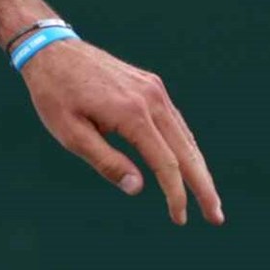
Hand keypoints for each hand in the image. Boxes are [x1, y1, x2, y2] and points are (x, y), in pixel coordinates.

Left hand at [22, 39, 224, 224]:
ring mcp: (154, 89)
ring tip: (208, 197)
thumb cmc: (55, 95)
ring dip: (198, 168)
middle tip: (216, 217)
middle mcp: (151, 99)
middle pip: (186, 151)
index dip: (175, 194)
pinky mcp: (151, 85)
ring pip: (185, 136)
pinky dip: (185, 146)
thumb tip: (138, 188)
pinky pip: (174, 121)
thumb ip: (106, 161)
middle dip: (203, 186)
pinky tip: (188, 165)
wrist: (52, 50)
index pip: (165, 163)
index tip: (180, 219)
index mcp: (132, 113)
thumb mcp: (70, 134)